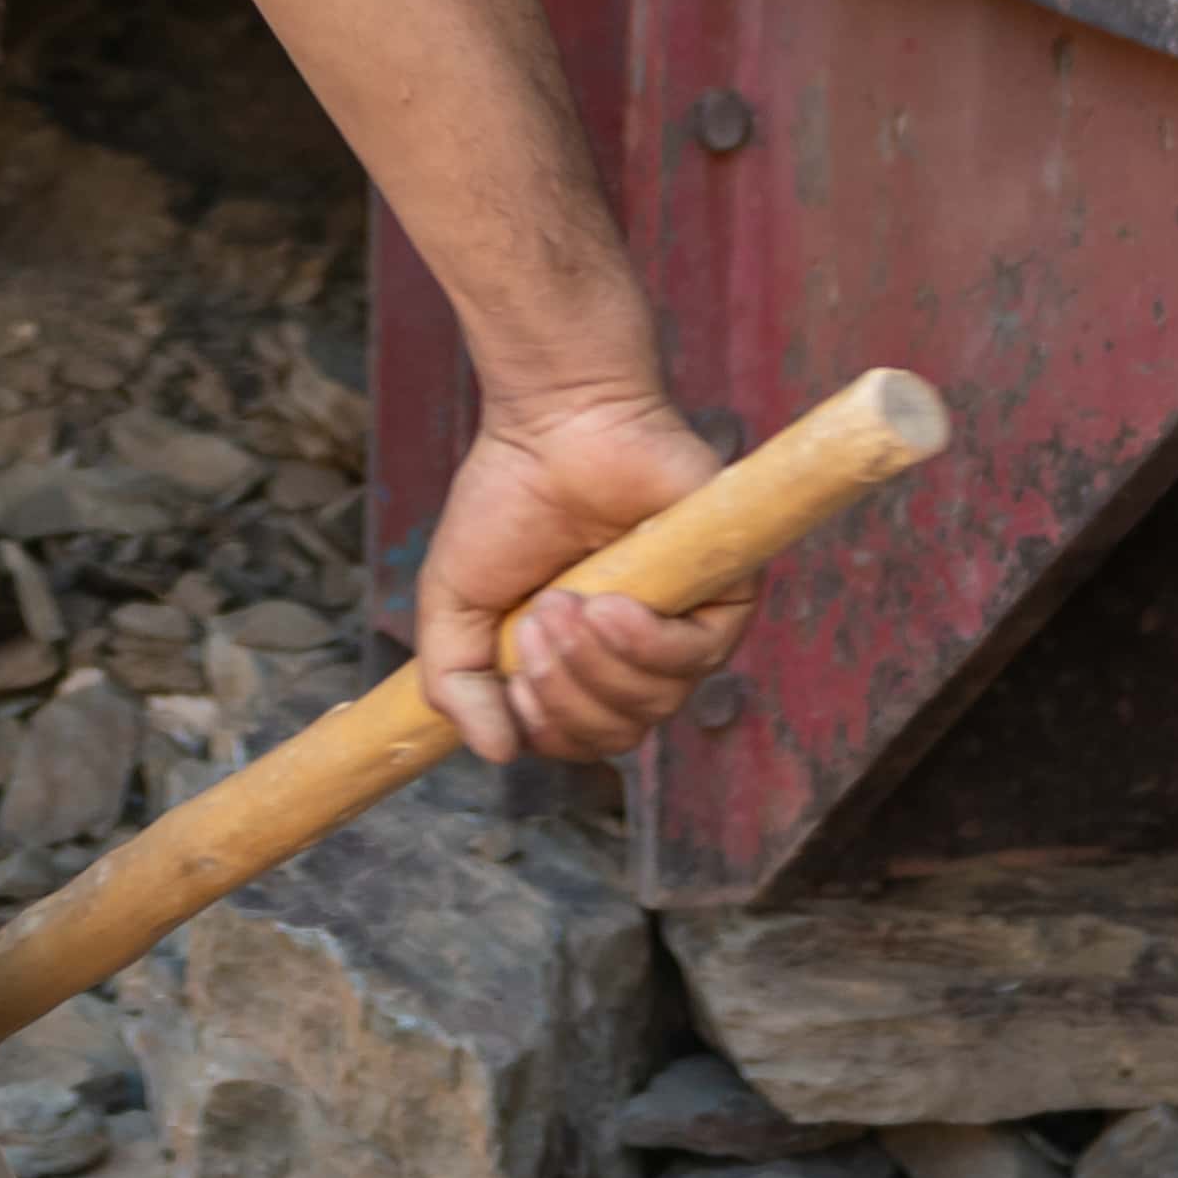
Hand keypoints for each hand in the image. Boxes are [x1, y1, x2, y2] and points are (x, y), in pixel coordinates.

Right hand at [409, 391, 745, 764]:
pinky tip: (609, 606)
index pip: (581, 739)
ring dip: (598, 664)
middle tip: (537, 622)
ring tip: (562, 603)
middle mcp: (635, 652)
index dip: (547, 727)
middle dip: (565, 694)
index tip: (514, 677)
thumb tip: (498, 753)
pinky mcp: (724, 591)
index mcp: (580, 662)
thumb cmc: (504, 501)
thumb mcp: (453, 604)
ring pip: (656, 702)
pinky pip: (700, 656)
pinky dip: (647, 642)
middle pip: (618, 732)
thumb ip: (456, 683)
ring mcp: (682, 623)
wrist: (552, 424)